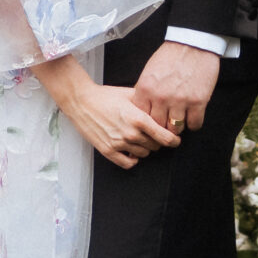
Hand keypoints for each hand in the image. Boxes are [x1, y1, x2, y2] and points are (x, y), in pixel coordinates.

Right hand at [34, 57, 182, 168]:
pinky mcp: (108, 151)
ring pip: (144, 154)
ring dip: (145, 148)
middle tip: (152, 134)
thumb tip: (164, 109)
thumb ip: (148, 103)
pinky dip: (133, 159)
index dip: (174, 140)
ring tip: (139, 138)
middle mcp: (130, 133)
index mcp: (138, 119)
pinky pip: (128, 163)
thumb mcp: (130, 94)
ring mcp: (119, 144)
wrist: (81, 102)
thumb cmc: (105, 96)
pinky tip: (131, 150)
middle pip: (156, 146)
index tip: (175, 140)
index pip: (165, 138)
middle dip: (157, 140)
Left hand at [130, 42, 219, 134]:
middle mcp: (161, 97)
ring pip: (175, 129)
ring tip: (179, 121)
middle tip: (166, 124)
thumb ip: (146, 90)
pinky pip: (194, 124)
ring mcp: (180, 101)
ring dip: (178, 127)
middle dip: (162, 126)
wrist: (193, 43)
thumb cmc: (171, 54)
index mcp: (146, 88)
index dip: (147, 120)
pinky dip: (193, 124)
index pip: (141, 117)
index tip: (152, 121)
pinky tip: (193, 117)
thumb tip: (144, 108)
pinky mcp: (198, 102)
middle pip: (157, 126)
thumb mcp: (150, 71)